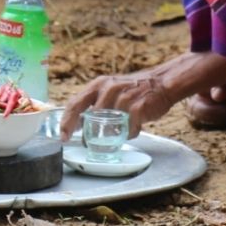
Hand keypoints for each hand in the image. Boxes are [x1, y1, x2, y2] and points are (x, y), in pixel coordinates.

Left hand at [60, 70, 175, 139]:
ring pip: (110, 126)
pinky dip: (130, 132)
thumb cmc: (134, 89)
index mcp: (98, 85)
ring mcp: (123, 98)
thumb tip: (79, 124)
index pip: (75, 103)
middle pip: (90, 117)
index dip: (66, 121)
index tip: (63, 136)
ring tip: (120, 131)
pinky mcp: (137, 107)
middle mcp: (108, 89)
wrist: (162, 82)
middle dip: (88, 134)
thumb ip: (96, 105)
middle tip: (89, 143)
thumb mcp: (110, 90)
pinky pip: (128, 129)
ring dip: (114, 133)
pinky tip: (134, 128)